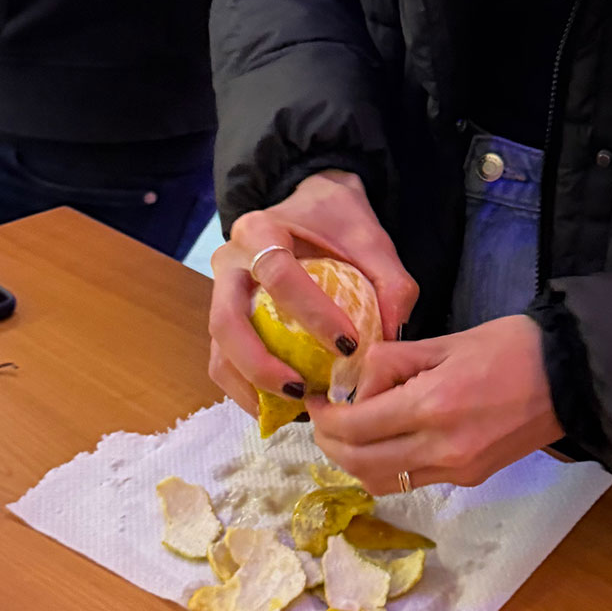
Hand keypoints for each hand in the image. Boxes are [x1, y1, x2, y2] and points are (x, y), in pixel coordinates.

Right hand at [208, 170, 418, 418]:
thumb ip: (391, 282)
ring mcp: (220, 291)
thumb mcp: (371, 239)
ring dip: (251, 385)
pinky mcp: (226, 317)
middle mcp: (230, 260)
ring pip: (219, 348)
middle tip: (303, 391)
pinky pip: (223, 361)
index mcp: (261, 230)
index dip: (312, 315)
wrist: (308, 203)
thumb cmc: (338, 220)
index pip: (278, 275)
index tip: (349, 344)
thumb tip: (392, 337)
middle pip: (227, 320)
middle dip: (261, 364)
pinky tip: (283, 407)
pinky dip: (248, 389)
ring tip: (295, 407)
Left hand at [308, 316, 559, 492]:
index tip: (314, 400)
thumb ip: (390, 364)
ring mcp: (457, 471)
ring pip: (381, 482)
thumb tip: (354, 385)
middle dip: (330, 444)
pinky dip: (386, 465)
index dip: (323, 418)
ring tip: (349, 431)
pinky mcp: (470, 479)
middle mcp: (440, 450)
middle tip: (323, 419)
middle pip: (358, 464)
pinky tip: (386, 439)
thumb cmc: (511, 346)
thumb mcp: (443, 341)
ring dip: (355, 461)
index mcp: (431, 407)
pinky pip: (412, 481)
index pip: (353, 428)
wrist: (572, 376)